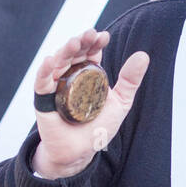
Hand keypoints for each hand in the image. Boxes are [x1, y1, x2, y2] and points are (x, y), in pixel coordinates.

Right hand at [29, 28, 148, 178]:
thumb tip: (143, 55)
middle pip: (73, 53)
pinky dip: (45, 70)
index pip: (90, 52)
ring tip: (74, 42)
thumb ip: (130, 80)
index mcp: (88, 73)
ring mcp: (55, 85)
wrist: (81, 152)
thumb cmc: (98, 127)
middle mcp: (70, 75)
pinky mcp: (42, 98)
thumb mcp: (120, 102)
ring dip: (65, 50)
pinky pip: (42, 81)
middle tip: (89, 34)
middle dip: (81, 41)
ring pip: (58, 62)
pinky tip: (51, 60)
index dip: (96, 42)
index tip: (104, 36)